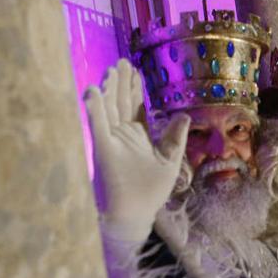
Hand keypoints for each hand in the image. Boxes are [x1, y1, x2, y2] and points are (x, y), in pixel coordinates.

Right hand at [85, 59, 189, 242]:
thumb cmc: (151, 192)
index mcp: (139, 137)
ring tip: (111, 70)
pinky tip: (93, 91)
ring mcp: (111, 141)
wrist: (136, 214)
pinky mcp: (103, 150)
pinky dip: (95, 108)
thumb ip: (175, 138)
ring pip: (109, 109)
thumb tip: (184, 115)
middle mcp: (123, 136)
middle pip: (121, 103)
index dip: (134, 89)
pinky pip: (98, 126)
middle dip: (121, 83)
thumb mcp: (170, 161)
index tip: (135, 70)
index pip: (135, 107)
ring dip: (108, 89)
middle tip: (121, 62)